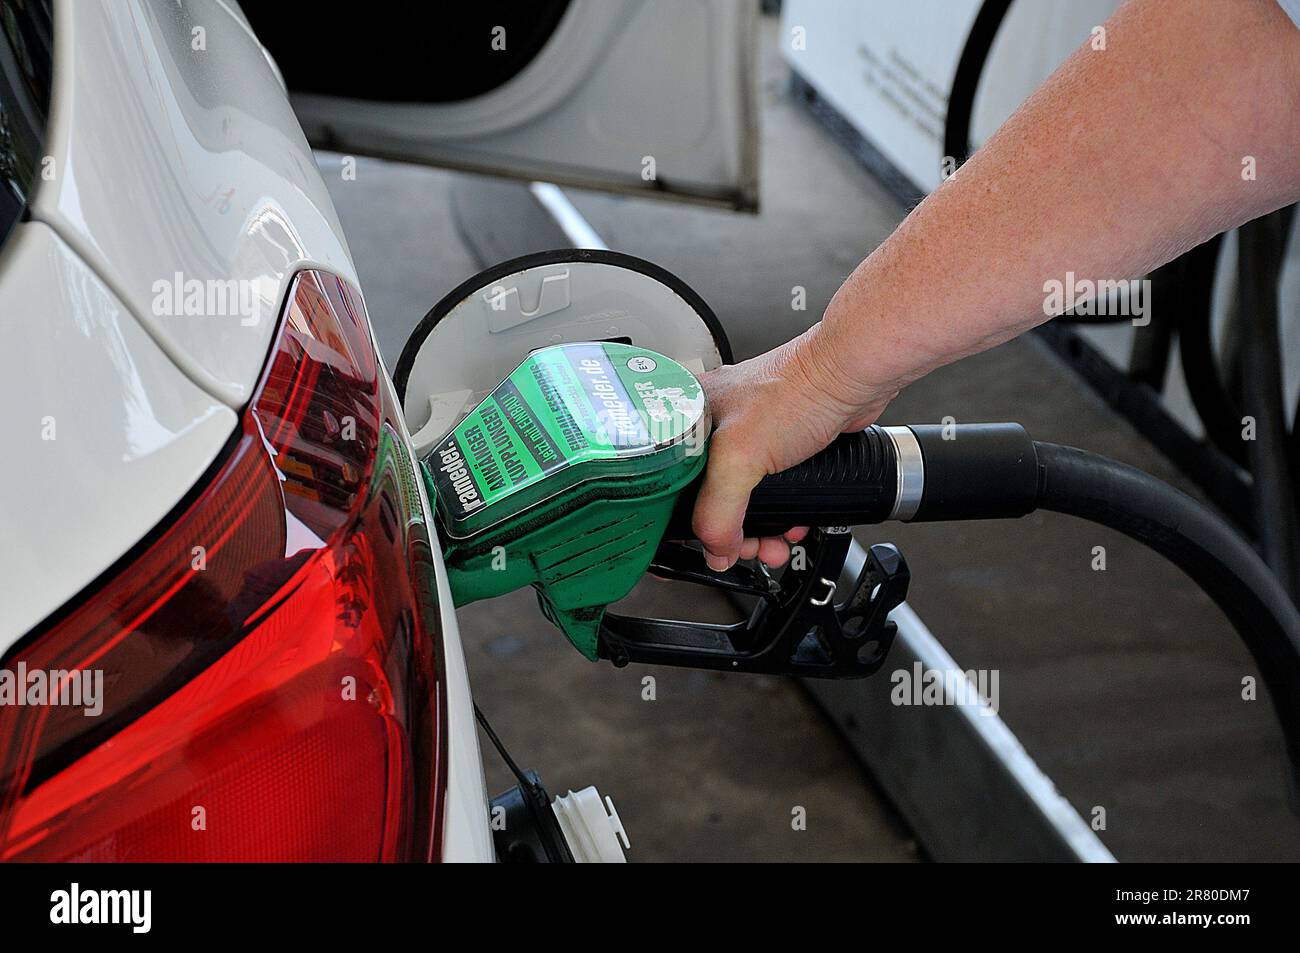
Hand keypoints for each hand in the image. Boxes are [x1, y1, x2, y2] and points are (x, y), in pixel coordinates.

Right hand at [691, 322, 897, 569]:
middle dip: (730, 532)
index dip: (678, 518)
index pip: (665, 481)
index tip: (695, 543)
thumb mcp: (738, 458)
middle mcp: (714, 426)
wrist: (851, 376)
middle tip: (744, 546)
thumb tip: (716, 551)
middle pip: (706, 497)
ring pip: (743, 499)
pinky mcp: (782, 447)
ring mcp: (749, 436)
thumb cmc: (797, 388)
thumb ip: (718, 512)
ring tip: (773, 542)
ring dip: (760, 529)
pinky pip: (773, 492)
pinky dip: (782, 513)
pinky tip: (792, 523)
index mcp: (687, 418)